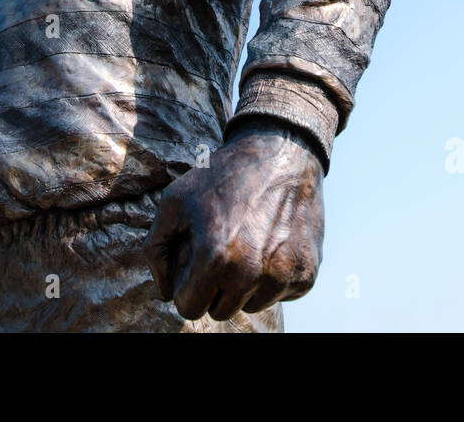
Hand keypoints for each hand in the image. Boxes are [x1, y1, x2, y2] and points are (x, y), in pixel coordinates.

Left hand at [145, 118, 324, 321]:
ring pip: (251, 306)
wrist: (281, 152)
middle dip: (214, 287)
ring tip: (246, 244)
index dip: (186, 287)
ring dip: (244, 285)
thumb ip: (156, 249)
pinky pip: (280, 295)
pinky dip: (272, 278)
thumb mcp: (175, 200)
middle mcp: (252, 272)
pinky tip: (270, 244)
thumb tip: (164, 293)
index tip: (194, 262)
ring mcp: (284, 275)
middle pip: (220, 311)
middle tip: (221, 250)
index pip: (189, 308)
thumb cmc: (224, 175)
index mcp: (216, 257)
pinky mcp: (307, 273)